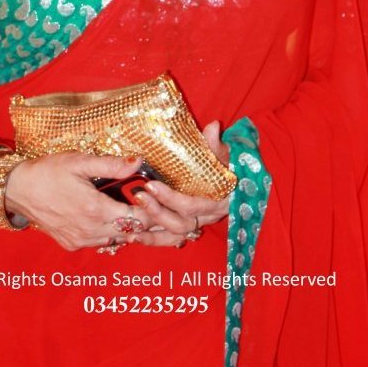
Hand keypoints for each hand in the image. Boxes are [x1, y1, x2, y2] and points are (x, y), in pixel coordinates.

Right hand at [4, 152, 151, 250]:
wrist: (18, 190)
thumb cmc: (48, 172)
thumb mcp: (80, 162)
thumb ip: (111, 165)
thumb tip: (138, 162)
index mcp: (95, 209)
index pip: (137, 219)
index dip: (151, 211)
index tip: (157, 200)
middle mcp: (89, 230)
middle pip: (130, 232)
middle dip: (144, 221)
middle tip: (153, 207)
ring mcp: (80, 240)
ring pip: (116, 239)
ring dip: (127, 228)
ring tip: (134, 211)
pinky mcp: (71, 244)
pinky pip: (99, 242)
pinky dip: (109, 232)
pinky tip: (110, 218)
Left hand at [128, 120, 229, 247]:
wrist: (236, 183)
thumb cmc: (228, 167)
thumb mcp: (224, 155)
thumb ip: (216, 144)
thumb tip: (213, 126)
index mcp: (216, 201)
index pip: (192, 205)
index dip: (170, 198)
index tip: (151, 184)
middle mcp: (207, 217)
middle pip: (180, 223)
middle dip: (157, 212)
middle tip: (138, 196)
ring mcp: (196, 225)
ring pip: (173, 234)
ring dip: (152, 231)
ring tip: (131, 222)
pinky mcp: (186, 229)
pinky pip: (170, 240)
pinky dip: (153, 240)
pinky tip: (134, 237)